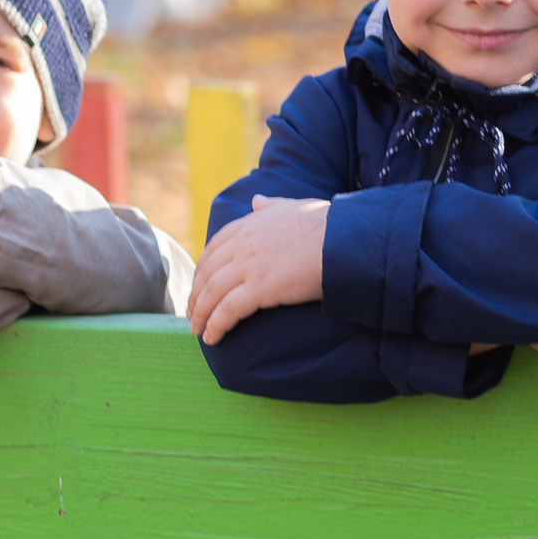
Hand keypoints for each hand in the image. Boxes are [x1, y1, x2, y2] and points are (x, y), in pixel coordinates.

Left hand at [191, 195, 330, 343]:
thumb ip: (272, 206)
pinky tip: (212, 338)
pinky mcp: (259, 288)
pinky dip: (215, 325)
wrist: (344, 239)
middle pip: (207, 273)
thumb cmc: (326, 224)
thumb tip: (257, 200)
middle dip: (196, 296)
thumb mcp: (294, 207)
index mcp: (248, 223)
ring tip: (198, 330)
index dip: (202, 270)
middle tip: (193, 313)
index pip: (213, 249)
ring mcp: (249, 265)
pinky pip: (227, 310)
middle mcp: (242, 243)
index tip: (199, 286)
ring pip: (212, 294)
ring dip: (201, 314)